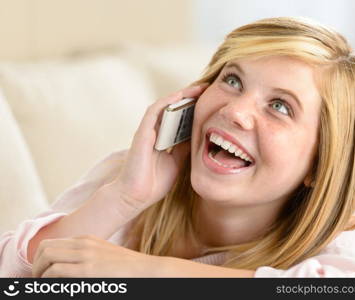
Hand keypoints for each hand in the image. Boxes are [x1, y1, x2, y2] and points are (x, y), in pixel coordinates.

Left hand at [31, 235, 162, 277]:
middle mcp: (82, 244)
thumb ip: (84, 258)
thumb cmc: (126, 268)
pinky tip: (56, 288)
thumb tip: (65, 269)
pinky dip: (49, 281)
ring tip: (46, 286)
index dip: (39, 261)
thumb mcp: (102, 256)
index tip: (41, 275)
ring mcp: (85, 255)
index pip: (50, 244)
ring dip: (40, 274)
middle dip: (36, 266)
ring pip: (46, 258)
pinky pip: (55, 272)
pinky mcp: (88, 270)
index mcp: (85, 240)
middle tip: (39, 281)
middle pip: (44, 248)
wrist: (146, 269)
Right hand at [109, 84, 208, 211]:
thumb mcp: (177, 162)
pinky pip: (154, 112)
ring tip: (197, 88)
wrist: (136, 197)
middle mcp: (155, 132)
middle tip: (206, 88)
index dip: (193, 107)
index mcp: (164, 139)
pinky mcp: (142, 132)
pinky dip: (167, 102)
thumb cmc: (154, 182)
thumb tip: (199, 135)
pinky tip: (180, 96)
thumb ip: (184, 147)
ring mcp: (148, 131)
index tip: (209, 100)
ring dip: (181, 95)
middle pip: (174, 108)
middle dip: (190, 97)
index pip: (179, 117)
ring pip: (165, 106)